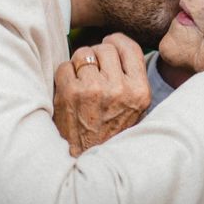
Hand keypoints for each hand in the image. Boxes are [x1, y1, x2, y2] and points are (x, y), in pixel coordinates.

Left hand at [53, 34, 151, 156]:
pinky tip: (70, 92)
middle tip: (93, 72)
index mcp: (139, 91)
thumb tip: (118, 45)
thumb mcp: (135, 109)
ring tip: (81, 83)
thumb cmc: (110, 133)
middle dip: (96, 56)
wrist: (85, 162)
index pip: (129, 47)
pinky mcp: (69, 92)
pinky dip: (64, 76)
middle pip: (104, 48)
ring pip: (82, 54)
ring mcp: (93, 89)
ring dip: (79, 65)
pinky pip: (64, 66)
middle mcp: (118, 88)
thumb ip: (132, 78)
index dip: (116, 41)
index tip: (110, 44)